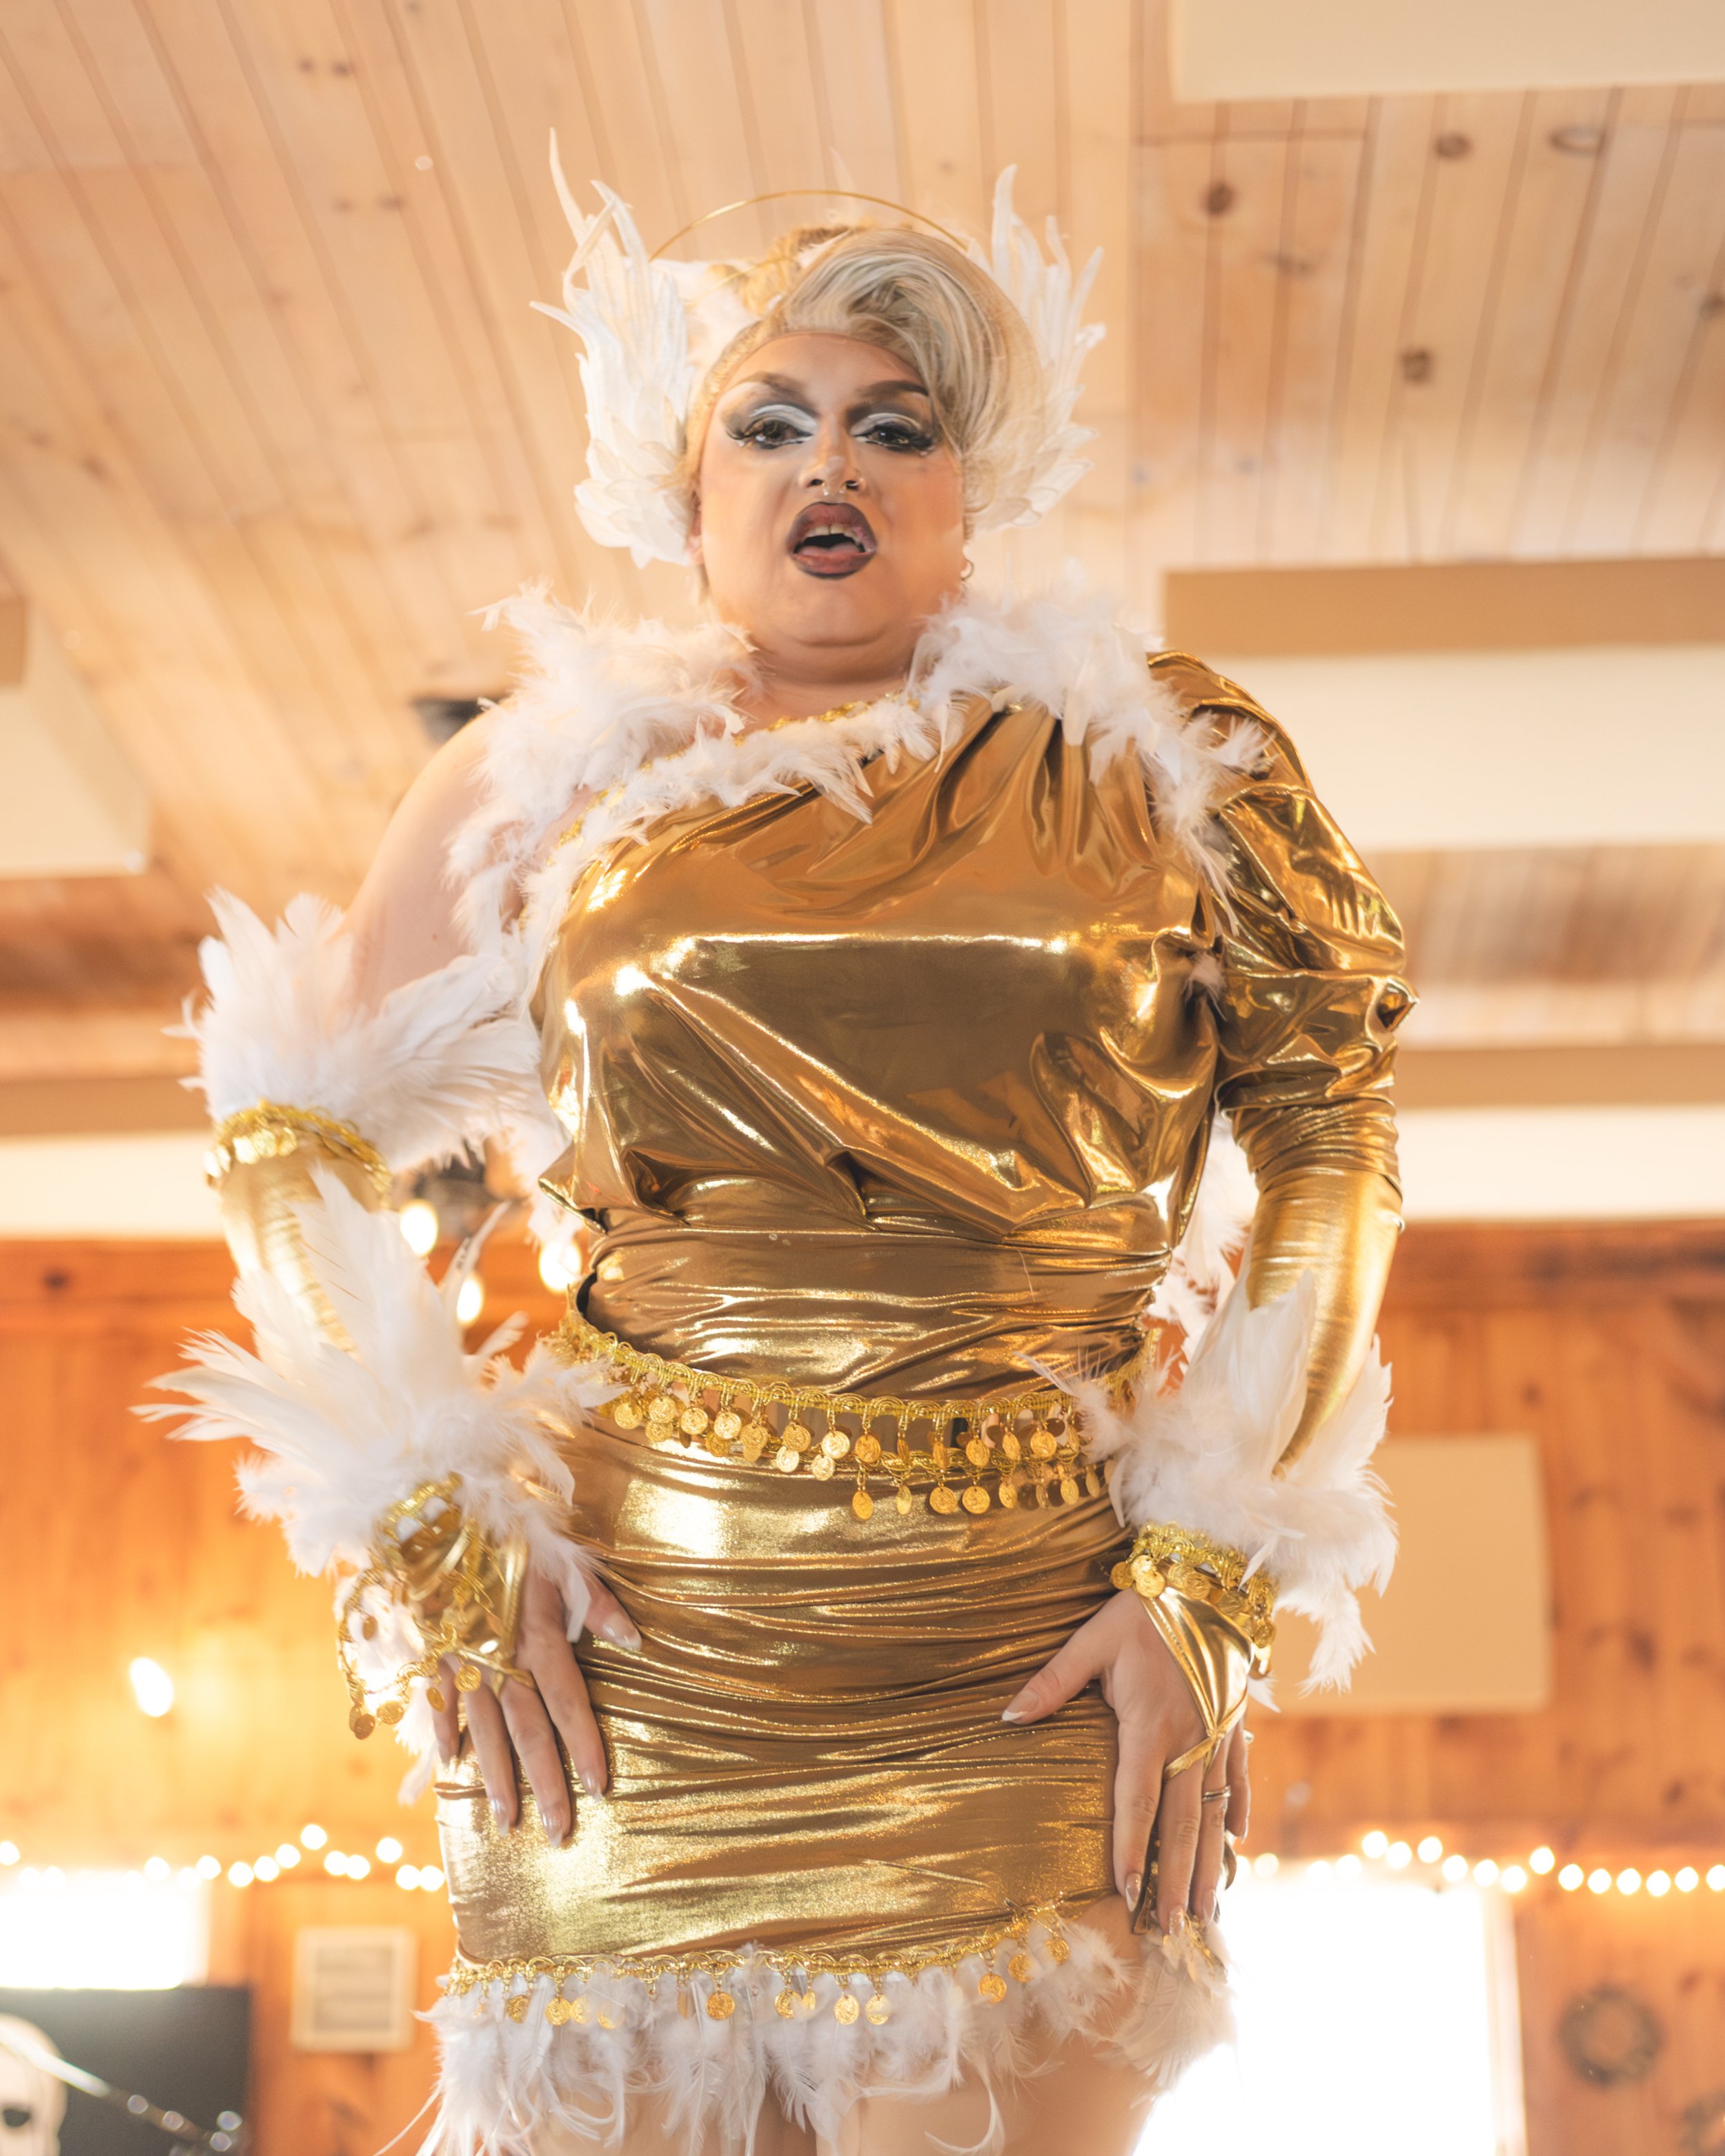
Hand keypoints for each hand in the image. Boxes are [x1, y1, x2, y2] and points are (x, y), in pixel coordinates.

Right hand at [430, 1562, 638, 1842]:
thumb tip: (635, 1641)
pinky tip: (453, 1766)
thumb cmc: (514, 1534)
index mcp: (537, 1638)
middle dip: (543, 1784)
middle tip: (557, 1832)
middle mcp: (500, 1659)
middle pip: (526, 1732)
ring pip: (483, 1731)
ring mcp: (461, 1661)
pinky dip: (446, 1736)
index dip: (583, 1746)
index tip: (599, 1788)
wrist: (441, 1516)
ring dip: (496, 1779)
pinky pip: (439, 1704)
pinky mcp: (433, 1654)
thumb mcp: (564, 1558)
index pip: (567, 1703)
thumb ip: (597, 1603)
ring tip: (508, 1822)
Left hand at [1002, 1590, 1249, 1931]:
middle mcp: (1190, 1739)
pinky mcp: (1237, 1725)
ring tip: (1208, 1912)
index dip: (1132, 1848)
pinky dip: (1238, 1815)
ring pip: (1216, 1814)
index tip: (1126, 1892)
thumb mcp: (1092, 1640)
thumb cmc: (1143, 1611)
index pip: (1137, 1800)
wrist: (1208, 1582)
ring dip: (1211, 1865)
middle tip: (1171, 1931)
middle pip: (1182, 1823)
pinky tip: (1236, 1848)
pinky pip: (1239, 1780)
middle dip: (1176, 1880)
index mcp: (1150, 1723)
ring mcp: (1220, 1735)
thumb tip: (1007, 1717)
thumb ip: (1052, 1682)